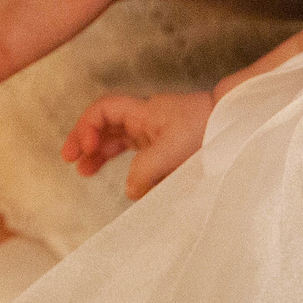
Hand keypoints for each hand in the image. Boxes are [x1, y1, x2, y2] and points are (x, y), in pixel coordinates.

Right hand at [63, 92, 211, 198]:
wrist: (235, 124)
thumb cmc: (205, 128)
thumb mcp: (170, 152)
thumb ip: (144, 172)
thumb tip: (131, 191)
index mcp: (141, 111)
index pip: (103, 111)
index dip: (87, 127)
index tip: (86, 149)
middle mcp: (144, 118)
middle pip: (104, 124)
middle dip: (85, 140)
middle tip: (68, 159)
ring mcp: (154, 131)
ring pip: (118, 139)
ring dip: (99, 153)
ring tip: (84, 171)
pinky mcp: (165, 145)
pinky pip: (135, 152)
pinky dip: (124, 165)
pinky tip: (124, 183)